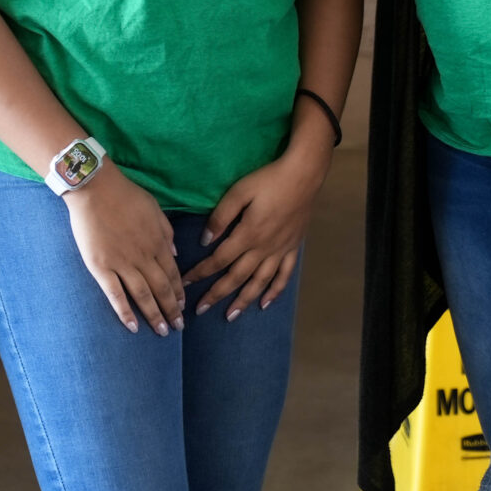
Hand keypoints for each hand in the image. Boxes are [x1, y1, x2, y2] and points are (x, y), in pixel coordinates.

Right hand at [64, 162, 183, 335]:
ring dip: (154, 315)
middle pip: (162, 288)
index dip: (179, 292)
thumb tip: (175, 254)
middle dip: (172, 310)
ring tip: (162, 332)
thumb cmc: (126, 195)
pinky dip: (125, 312)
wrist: (95, 189)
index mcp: (158, 242)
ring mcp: (122, 263)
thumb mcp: (155, 210)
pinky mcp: (101, 267)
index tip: (183, 307)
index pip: (173, 274)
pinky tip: (132, 327)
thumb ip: (167, 233)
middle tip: (178, 328)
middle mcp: (144, 256)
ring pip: (143, 295)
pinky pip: (115, 294)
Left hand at [184, 143, 325, 319]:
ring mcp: (280, 251)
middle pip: (236, 277)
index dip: (201, 273)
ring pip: (260, 282)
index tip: (185, 283)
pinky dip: (275, 291)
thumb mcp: (239, 191)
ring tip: (230, 315)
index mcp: (247, 235)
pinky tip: (265, 304)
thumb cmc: (269, 180)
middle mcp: (263, 248)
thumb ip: (221, 217)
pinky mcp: (293, 248)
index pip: (218, 260)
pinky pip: (284, 275)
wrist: (304, 175)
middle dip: (217, 294)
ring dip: (244, 300)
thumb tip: (205, 240)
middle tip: (200, 310)